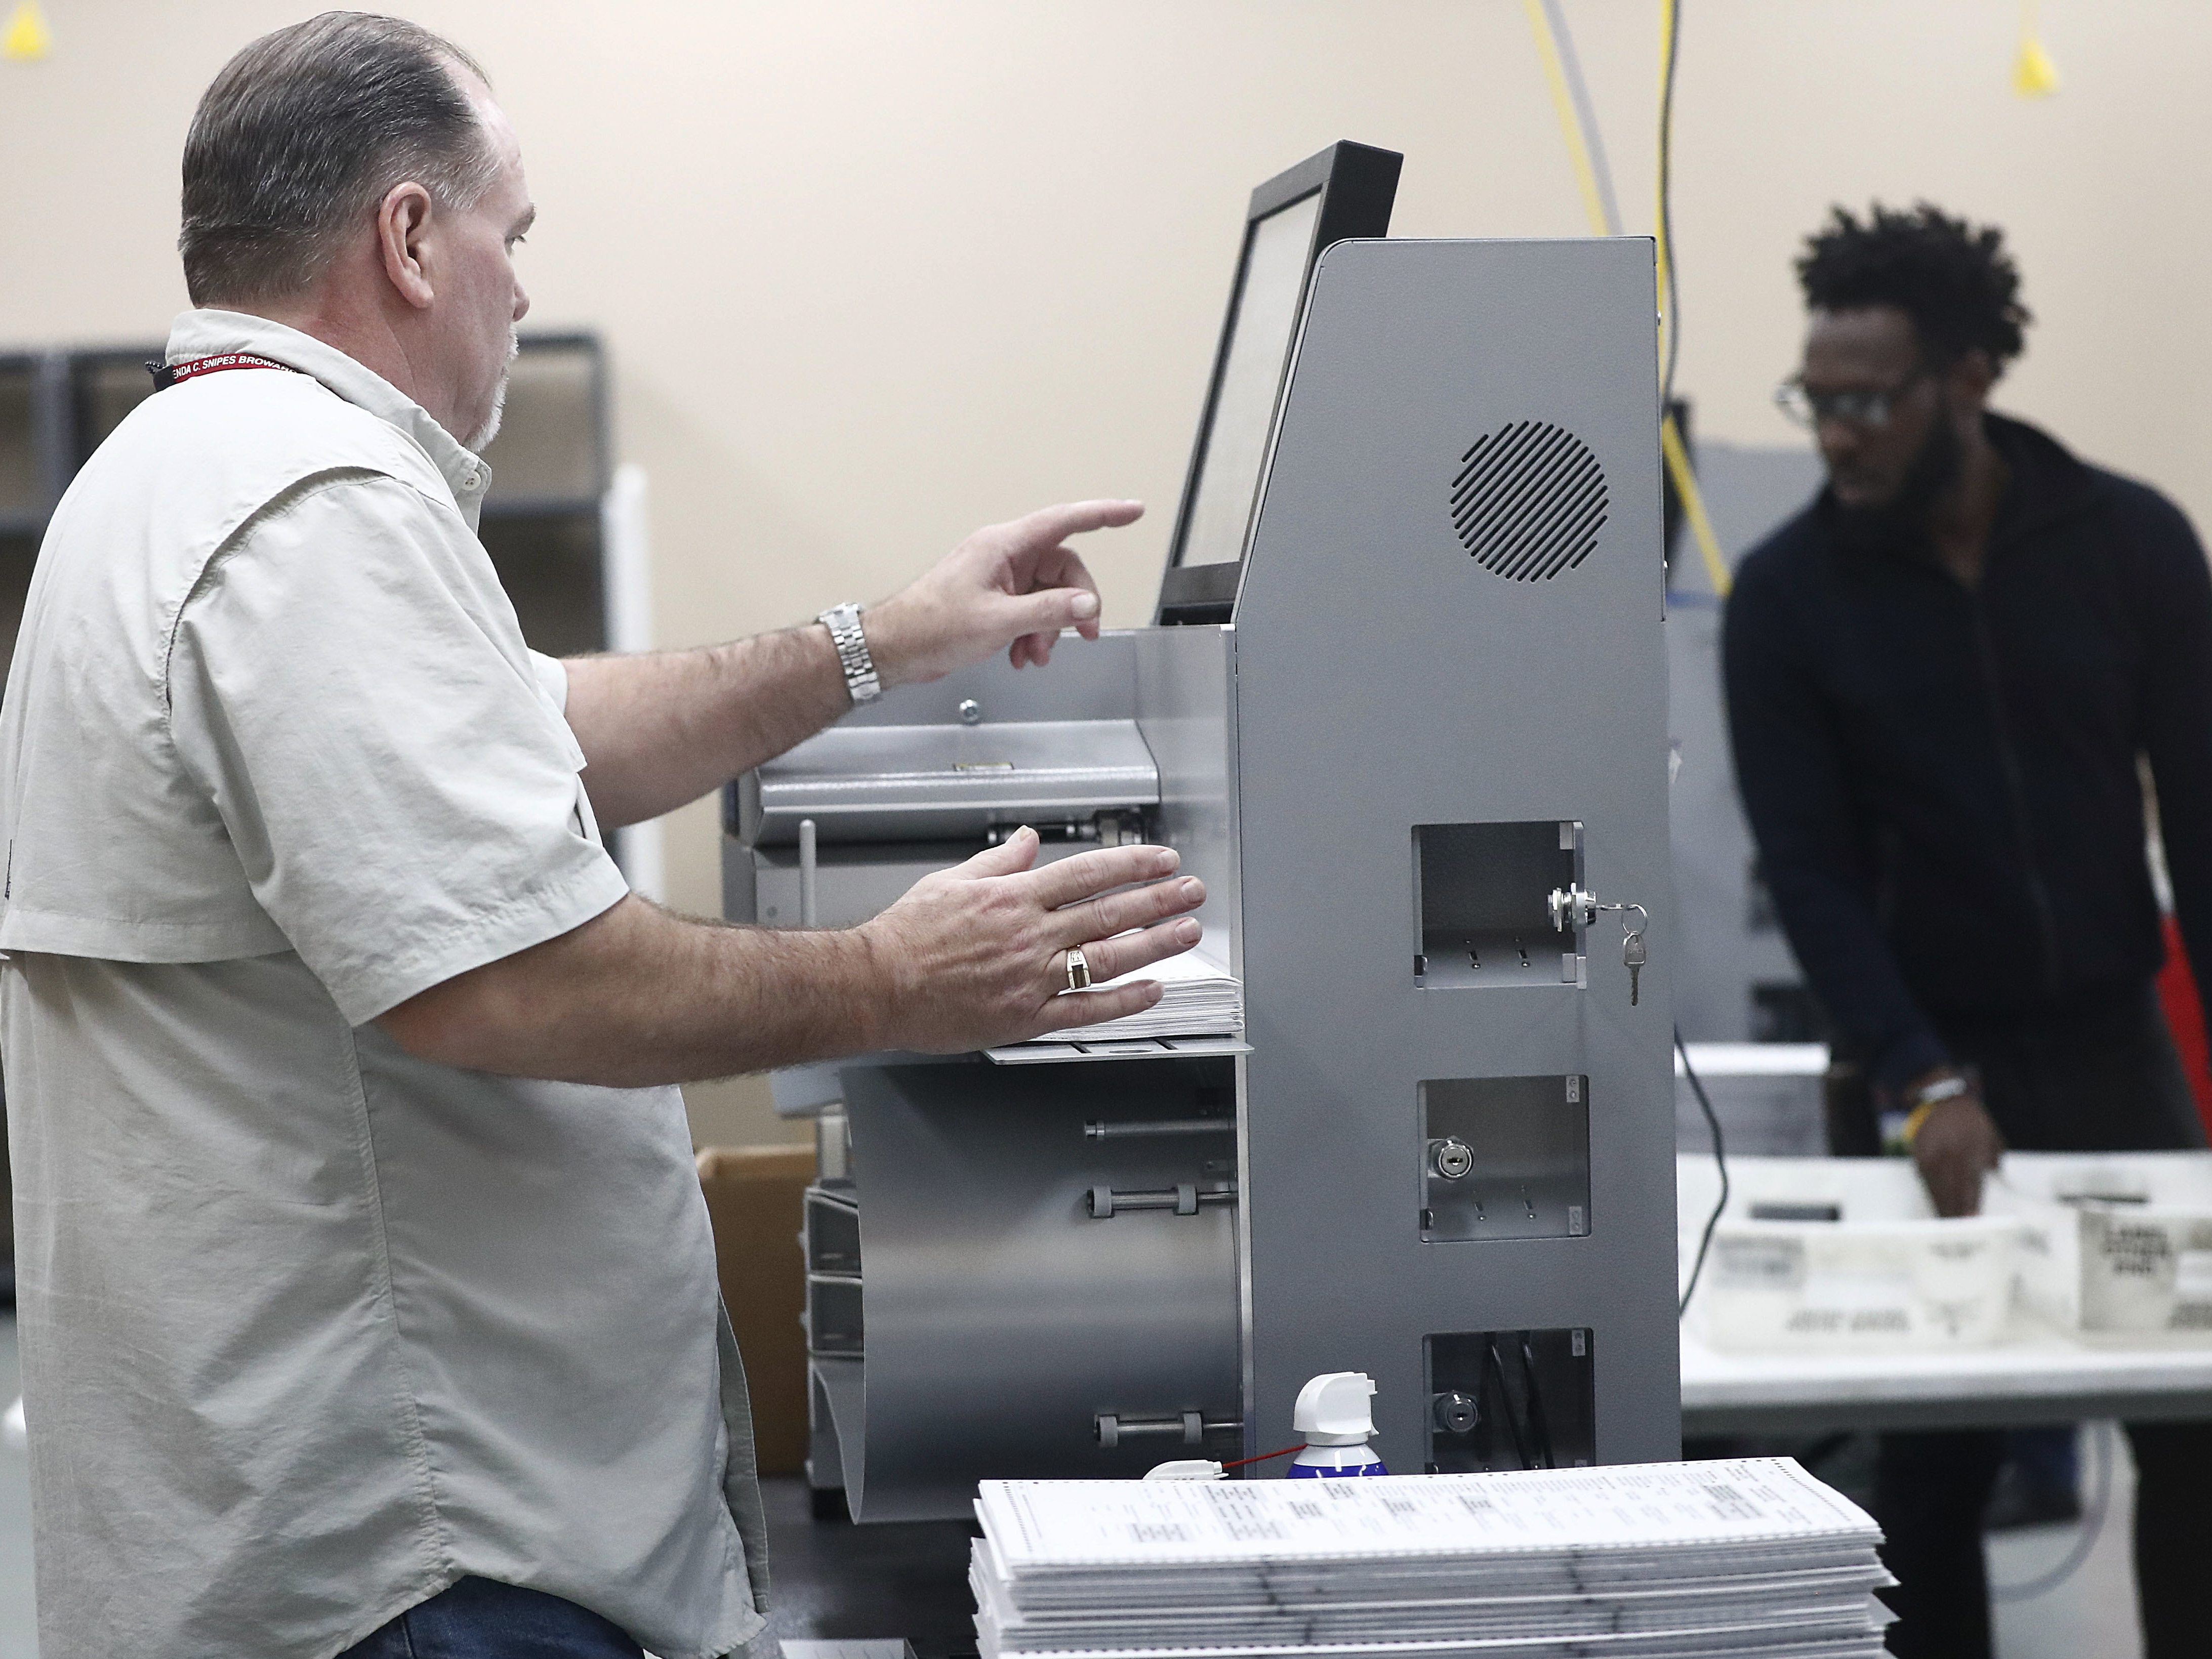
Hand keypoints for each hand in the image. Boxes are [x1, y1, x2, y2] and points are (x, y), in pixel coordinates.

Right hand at [860, 827, 1205, 1052]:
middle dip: (1158, 899)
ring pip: (1107, 957)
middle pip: (1109, 912)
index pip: (1088, 874)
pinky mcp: (1026, 1016)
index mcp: (1014, 898)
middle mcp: (1030, 936)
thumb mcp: (952, 881)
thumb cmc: (906, 937)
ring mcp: (1032, 978)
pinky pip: (1086, 1009)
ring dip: (1154, 944)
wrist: (878, 985)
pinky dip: (1123, 1000)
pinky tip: (1151, 990)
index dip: (1132, 865)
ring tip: (1185, 932)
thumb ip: (998, 861)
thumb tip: (1027, 840)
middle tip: (1190, 892)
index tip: (1160, 861)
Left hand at [862, 499, 1142, 683]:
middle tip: (1084, 633)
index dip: (1103, 514)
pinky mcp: (994, 600)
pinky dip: (1033, 634)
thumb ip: (1048, 611)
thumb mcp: (998, 621)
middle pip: (1063, 569)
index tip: (1133, 510)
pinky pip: (1030, 610)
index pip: (1065, 521)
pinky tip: (1023, 655)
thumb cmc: (930, 625)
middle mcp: (1004, 556)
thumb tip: (1086, 604)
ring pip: (1048, 595)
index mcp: (1004, 545)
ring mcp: (999, 578)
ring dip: (1050, 627)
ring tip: (1037, 653)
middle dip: (1075, 604)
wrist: (896, 648)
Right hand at [1910, 1080, 2004, 1217]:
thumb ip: (1994, 1162)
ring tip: (1946, 1223)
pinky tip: (1936, 1204)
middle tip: (1957, 1230)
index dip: (1970, 1201)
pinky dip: (1931, 1193)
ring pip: (1936, 1186)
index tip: (1971, 1217)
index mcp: (1973, 1148)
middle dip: (1955, 1209)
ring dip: (1941, 1205)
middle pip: (1952, 1187)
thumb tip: (1999, 1186)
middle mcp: (1952, 1151)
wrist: (1943, 1100)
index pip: (1971, 1181)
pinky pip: (1926, 1179)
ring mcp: (1933, 1152)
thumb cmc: (1973, 1123)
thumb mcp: (1991, 1138)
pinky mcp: (1920, 1153)